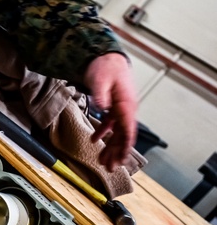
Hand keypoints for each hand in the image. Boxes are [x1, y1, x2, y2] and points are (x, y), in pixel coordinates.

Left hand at [84, 52, 137, 170]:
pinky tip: (95, 141)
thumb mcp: (99, 79)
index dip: (125, 146)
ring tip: (104, 161)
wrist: (107, 56)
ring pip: (118, 132)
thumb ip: (100, 93)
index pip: (128, 130)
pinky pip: (111, 124)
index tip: (122, 160)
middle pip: (123, 135)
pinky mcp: (114, 106)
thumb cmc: (105, 66)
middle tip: (110, 168)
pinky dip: (104, 133)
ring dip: (111, 147)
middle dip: (118, 153)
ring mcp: (121, 108)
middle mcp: (126, 109)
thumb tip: (101, 107)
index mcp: (126, 104)